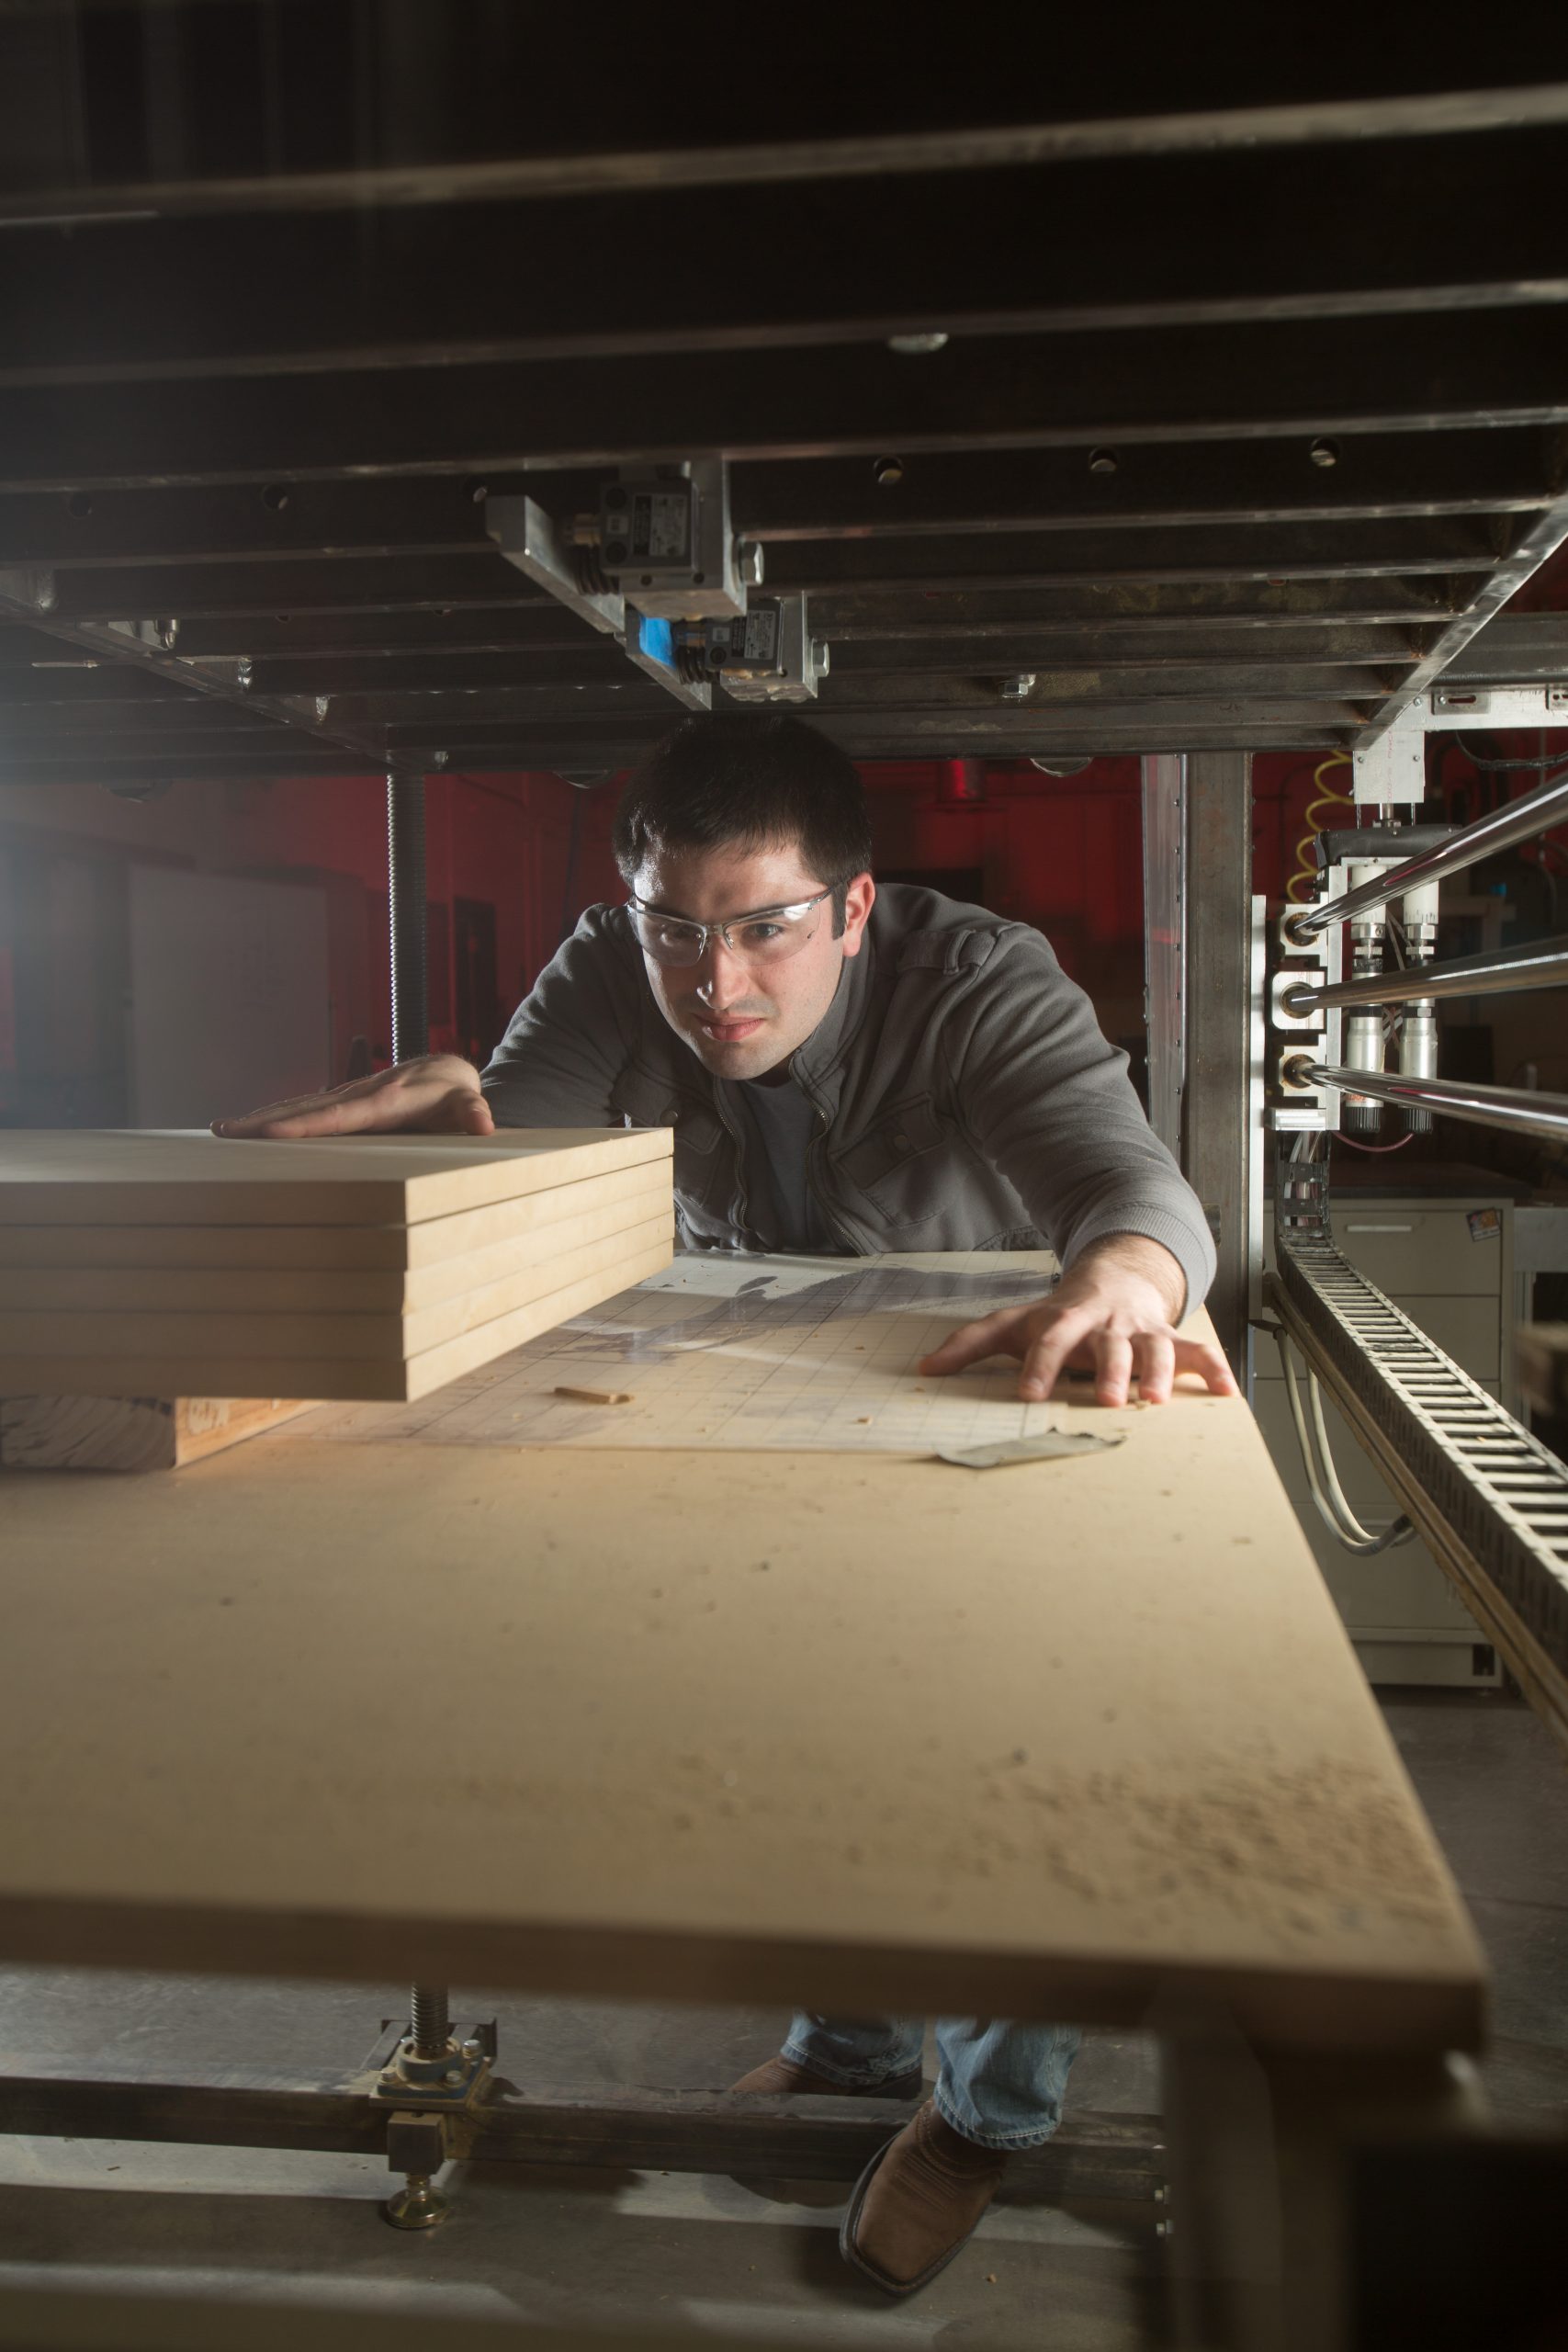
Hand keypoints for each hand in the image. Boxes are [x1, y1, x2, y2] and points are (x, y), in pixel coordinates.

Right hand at [212, 1055, 494, 1139]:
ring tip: (222, 1130)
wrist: (448, 1072)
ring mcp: (346, 1096)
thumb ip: (473, 1112)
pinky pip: (303, 1109)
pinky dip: (274, 1117)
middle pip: (305, 1109)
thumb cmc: (455, 1092)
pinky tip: (247, 1128)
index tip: (269, 1134)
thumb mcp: (467, 1102)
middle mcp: (357, 1095)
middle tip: (225, 1133)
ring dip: (260, 1118)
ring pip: (298, 1107)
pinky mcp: (341, 1102)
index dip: (303, 1126)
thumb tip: (483, 1123)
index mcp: (384, 1100)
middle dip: (264, 1122)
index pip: (338, 1117)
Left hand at [919, 1236, 1238, 1406]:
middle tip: (1108, 1400)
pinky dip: (1215, 1370)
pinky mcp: (1171, 1339)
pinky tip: (1228, 1394)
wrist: (1117, 1276)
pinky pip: (1198, 1353)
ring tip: (1159, 1401)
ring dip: (1159, 1373)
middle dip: (1109, 1372)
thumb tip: (923, 1368)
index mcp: (1065, 1320)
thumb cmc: (1061, 1312)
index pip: (1050, 1342)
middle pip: (1108, 1347)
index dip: (1040, 1367)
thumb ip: (970, 1343)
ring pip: (1155, 1350)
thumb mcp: (1014, 1321)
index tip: (1029, 1395)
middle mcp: (1106, 1325)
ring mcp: (1141, 1332)